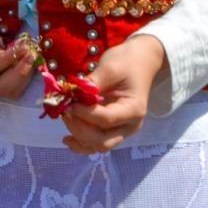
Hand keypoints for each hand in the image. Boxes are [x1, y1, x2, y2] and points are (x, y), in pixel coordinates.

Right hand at [0, 20, 33, 98]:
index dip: (8, 59)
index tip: (22, 45)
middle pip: (2, 87)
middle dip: (20, 72)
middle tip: (31, 53)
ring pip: (10, 91)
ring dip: (24, 75)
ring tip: (31, 56)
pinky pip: (12, 87)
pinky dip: (23, 76)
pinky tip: (27, 60)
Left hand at [60, 35, 163, 154]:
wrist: (140, 61)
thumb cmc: (127, 62)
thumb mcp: (109, 67)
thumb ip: (92, 83)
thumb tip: (72, 95)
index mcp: (133, 110)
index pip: (106, 119)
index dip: (84, 114)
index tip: (70, 103)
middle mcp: (130, 126)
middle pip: (102, 140)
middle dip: (80, 128)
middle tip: (66, 110)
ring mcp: (122, 130)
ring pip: (97, 145)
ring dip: (78, 135)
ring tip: (66, 117)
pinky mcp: (113, 129)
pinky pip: (96, 143)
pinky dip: (82, 143)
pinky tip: (68, 139)